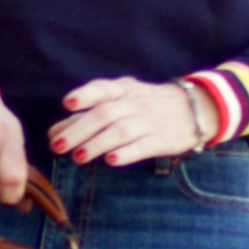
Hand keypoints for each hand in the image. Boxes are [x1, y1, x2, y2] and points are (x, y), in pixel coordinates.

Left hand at [49, 77, 219, 166]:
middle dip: (80, 129)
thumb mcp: (123, 99)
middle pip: (105, 114)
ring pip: (121, 131)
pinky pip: (143, 146)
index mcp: (124, 89)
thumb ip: (89, 114)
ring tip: (79, 157)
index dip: (85, 95)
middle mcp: (135, 103)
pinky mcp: (161, 140)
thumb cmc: (147, 105)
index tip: (68, 104)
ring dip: (98, 143)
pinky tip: (112, 161)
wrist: (193, 109)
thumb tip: (54, 132)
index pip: (103, 88)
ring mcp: (149, 121)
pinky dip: (127, 153)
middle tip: (58, 146)